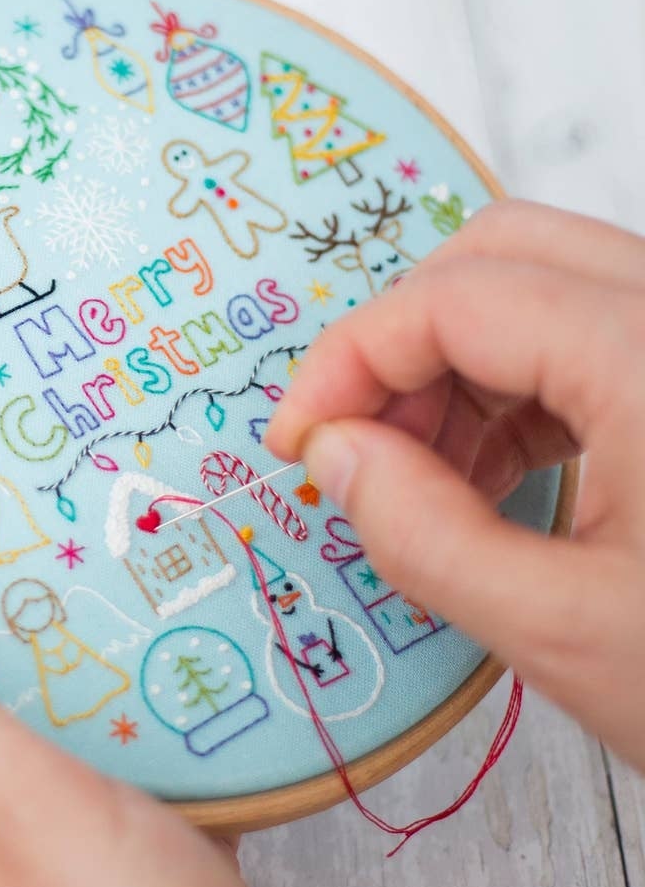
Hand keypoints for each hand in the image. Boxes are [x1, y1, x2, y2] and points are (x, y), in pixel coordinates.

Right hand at [266, 200, 644, 770]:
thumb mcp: (565, 632)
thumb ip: (420, 532)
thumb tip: (331, 453)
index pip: (453, 298)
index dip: (348, 360)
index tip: (299, 443)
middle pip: (501, 253)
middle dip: (401, 341)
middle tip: (356, 443)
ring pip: (541, 289)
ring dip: (453, 367)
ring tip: (418, 477)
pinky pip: (587, 337)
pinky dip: (514, 390)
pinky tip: (489, 475)